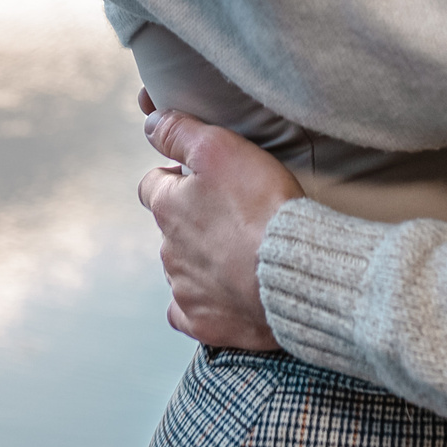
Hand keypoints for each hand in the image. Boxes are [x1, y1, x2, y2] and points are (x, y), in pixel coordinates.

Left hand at [138, 106, 301, 350]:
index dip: (175, 177)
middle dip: (193, 220)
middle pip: (170, 229)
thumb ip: (180, 132)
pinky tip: (228, 293)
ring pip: (183, 269)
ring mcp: (184, 290)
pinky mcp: (204, 323)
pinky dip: (206, 301)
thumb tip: (151, 122)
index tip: (203, 179)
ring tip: (242, 252)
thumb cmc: (262, 207)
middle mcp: (167, 250)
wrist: (295, 273)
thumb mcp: (221, 148)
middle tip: (234, 214)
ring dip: (203, 259)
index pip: (152, 185)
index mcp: (167, 207)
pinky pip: (191, 312)